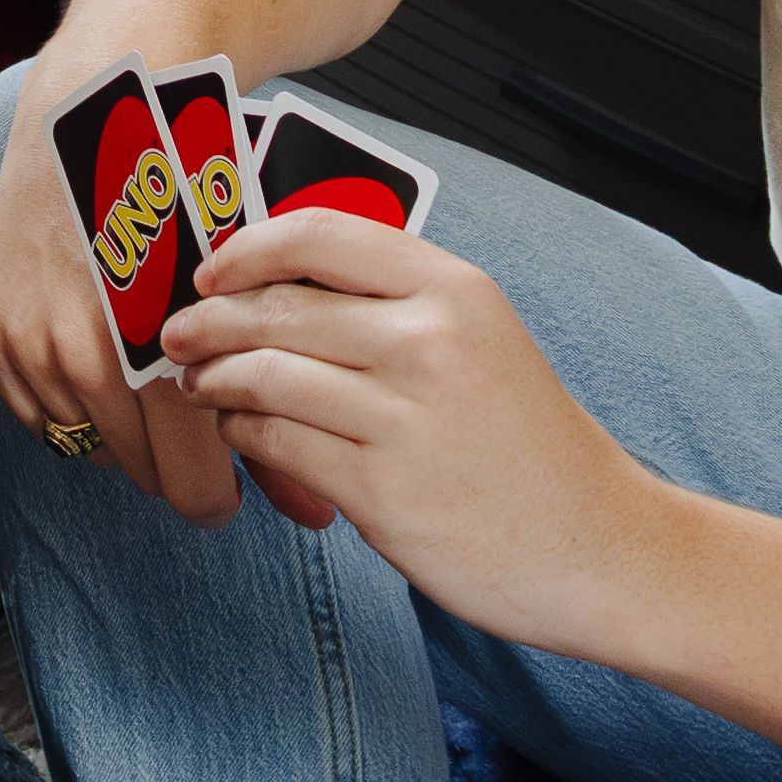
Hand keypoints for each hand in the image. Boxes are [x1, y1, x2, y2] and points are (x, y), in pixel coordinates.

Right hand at [0, 56, 245, 528]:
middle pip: (135, 470)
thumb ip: (278, 406)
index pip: (188, 477)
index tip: (227, 495)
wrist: (96, 112)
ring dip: (118, 431)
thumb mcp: (248, 290)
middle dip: (170, 462)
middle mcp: (84, 351)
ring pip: (84, 444)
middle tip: (192, 435)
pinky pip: (34, 414)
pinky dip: (67, 405)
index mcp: (163, 343)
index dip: (215, 494)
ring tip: (146, 390)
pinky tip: (98, 370)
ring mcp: (28, 342)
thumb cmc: (189, 195)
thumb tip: (315, 516)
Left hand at [164, 208, 655, 645]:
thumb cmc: (533, 448)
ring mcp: (405, 417)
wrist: (603, 547)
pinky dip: (243, 435)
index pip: (319, 234)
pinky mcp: (383, 490)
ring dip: (214, 381)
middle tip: (179, 335)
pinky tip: (243, 435)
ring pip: (264, 375)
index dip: (246, 248)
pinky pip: (277, 443)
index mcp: (454, 290)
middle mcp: (429, 341)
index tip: (212, 270)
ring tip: (202, 388)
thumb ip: (398, 306)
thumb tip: (284, 286)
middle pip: (277, 307)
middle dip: (208, 320)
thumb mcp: (483, 342)